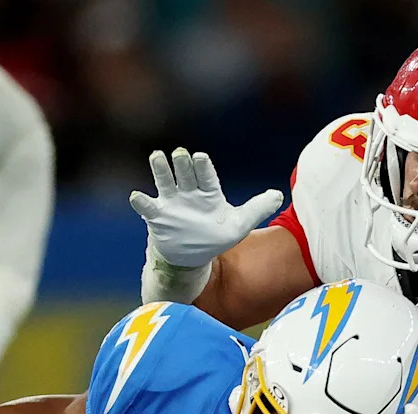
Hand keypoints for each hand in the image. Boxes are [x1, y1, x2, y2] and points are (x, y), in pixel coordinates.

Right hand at [129, 148, 283, 267]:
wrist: (192, 256)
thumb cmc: (215, 236)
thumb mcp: (239, 224)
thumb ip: (258, 208)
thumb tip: (279, 194)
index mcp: (209, 193)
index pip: (206, 176)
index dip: (203, 167)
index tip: (200, 157)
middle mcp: (189, 193)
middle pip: (185, 174)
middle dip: (182, 164)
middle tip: (180, 154)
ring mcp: (172, 203)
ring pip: (165, 182)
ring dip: (161, 170)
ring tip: (157, 157)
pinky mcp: (158, 216)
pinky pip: (148, 207)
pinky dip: (142, 201)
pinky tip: (137, 196)